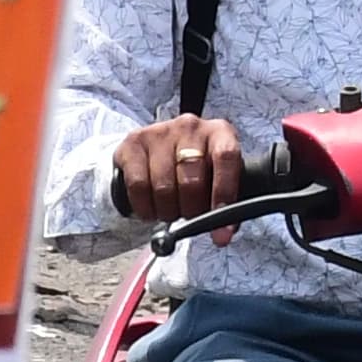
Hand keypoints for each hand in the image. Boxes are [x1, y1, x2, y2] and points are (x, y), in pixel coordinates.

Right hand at [113, 114, 243, 240]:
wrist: (159, 149)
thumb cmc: (195, 168)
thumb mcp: (215, 177)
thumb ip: (224, 202)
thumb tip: (222, 234)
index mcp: (219, 132)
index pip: (227, 158)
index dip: (225, 193)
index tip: (223, 226)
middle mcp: (191, 126)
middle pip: (192, 180)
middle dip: (191, 210)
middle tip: (188, 214)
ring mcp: (160, 131)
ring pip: (163, 187)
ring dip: (167, 211)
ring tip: (170, 208)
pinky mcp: (133, 142)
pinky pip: (138, 186)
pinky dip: (145, 207)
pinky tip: (151, 206)